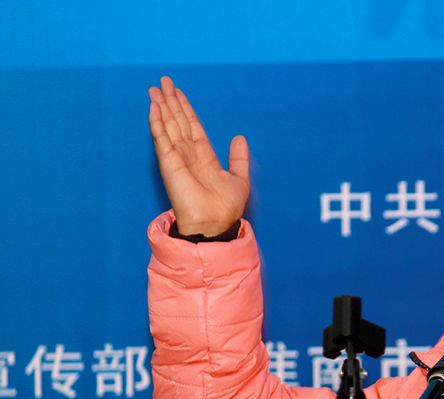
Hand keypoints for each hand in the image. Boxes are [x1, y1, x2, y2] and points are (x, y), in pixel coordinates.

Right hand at [148, 76, 249, 236]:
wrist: (215, 223)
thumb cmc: (226, 208)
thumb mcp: (239, 179)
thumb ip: (239, 158)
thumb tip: (239, 137)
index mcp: (204, 156)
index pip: (193, 126)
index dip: (186, 109)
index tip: (179, 92)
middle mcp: (188, 154)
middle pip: (177, 121)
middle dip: (171, 101)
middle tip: (163, 81)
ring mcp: (177, 158)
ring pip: (168, 126)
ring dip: (161, 107)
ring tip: (155, 88)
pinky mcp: (169, 163)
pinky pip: (161, 139)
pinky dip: (157, 122)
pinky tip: (154, 108)